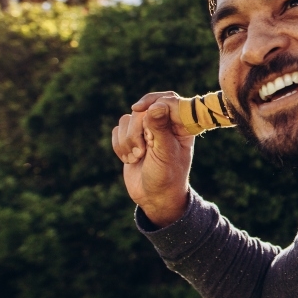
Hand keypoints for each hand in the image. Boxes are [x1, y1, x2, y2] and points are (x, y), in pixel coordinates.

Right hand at [111, 92, 194, 226]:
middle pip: (142, 110)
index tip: (138, 109)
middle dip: (137, 131)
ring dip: (128, 141)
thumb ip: (160, 129)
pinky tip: (130, 160)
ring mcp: (146, 130)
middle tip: (143, 152)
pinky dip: (119, 146)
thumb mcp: (165, 153)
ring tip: (137, 158)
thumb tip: (156, 106)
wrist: (154, 197)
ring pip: (127, 119)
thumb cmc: (167, 176)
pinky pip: (117, 130)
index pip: (168, 99)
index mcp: (181, 125)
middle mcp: (164, 124)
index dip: (152, 101)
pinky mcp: (131, 138)